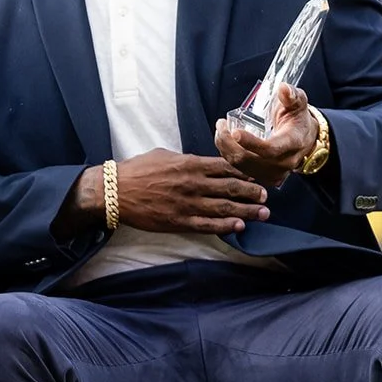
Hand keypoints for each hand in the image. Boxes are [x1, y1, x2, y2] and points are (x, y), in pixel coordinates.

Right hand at [112, 148, 269, 235]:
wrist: (115, 191)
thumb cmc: (137, 170)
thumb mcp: (164, 155)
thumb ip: (186, 160)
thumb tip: (201, 163)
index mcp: (190, 164)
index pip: (226, 167)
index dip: (245, 172)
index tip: (258, 175)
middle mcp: (193, 183)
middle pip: (231, 187)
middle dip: (252, 191)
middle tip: (266, 196)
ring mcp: (188, 204)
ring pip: (224, 207)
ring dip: (246, 210)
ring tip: (263, 213)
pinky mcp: (179, 221)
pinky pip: (208, 225)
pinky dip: (225, 226)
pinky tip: (239, 226)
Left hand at [214, 83, 317, 187]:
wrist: (306, 140)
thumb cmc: (298, 119)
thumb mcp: (299, 103)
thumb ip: (291, 95)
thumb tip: (283, 88)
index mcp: (293, 142)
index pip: (270, 149)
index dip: (251, 143)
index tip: (234, 132)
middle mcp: (285, 162)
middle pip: (249, 159)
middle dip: (229, 142)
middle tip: (221, 125)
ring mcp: (275, 173)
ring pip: (241, 165)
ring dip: (225, 148)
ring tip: (221, 130)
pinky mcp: (266, 177)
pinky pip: (241, 169)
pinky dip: (229, 155)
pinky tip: (226, 142)